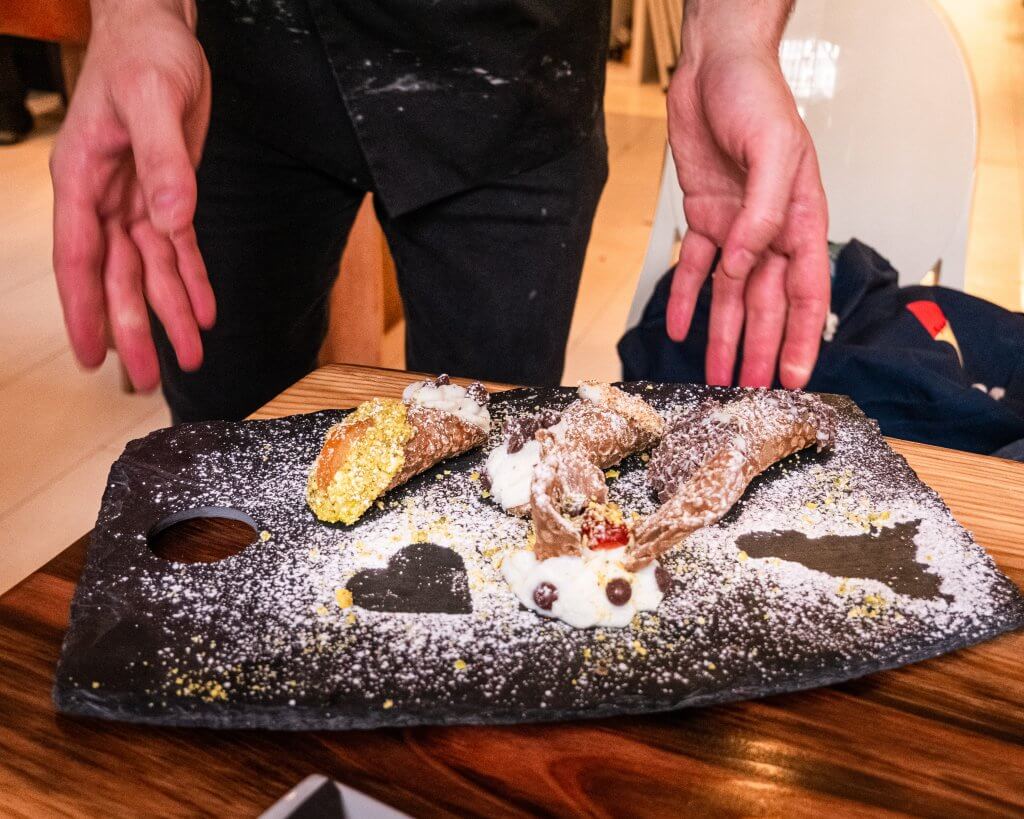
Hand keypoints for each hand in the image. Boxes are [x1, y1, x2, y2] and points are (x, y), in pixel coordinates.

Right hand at [50, 0, 214, 390]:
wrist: (160, 31)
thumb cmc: (143, 55)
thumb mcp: (152, 100)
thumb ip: (162, 161)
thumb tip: (169, 218)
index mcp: (84, 180)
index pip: (81, 258)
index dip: (86, 310)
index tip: (92, 356)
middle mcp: (106, 200)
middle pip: (119, 277)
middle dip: (135, 328)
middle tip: (151, 379)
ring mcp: (137, 200)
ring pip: (152, 271)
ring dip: (171, 315)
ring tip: (191, 358)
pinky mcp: (169, 195)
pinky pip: (181, 249)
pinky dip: (193, 281)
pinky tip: (204, 313)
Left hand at [666, 46, 828, 388]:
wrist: (712, 69)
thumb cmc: (756, 98)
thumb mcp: (772, 150)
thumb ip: (762, 213)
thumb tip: (745, 265)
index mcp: (799, 220)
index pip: (806, 292)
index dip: (800, 338)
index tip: (793, 378)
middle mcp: (769, 233)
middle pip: (764, 305)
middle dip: (757, 351)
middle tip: (748, 393)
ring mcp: (736, 229)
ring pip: (729, 297)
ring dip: (723, 338)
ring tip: (716, 376)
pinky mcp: (704, 219)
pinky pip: (694, 269)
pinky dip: (687, 299)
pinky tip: (680, 329)